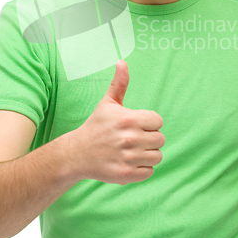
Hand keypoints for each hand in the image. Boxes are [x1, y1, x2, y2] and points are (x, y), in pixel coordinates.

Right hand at [71, 60, 164, 184]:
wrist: (77, 153)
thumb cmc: (96, 125)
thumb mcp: (107, 103)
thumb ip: (119, 83)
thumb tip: (122, 62)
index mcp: (128, 119)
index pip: (158, 121)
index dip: (150, 123)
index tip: (138, 125)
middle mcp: (129, 139)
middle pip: (160, 139)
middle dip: (150, 138)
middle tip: (136, 138)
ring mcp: (128, 158)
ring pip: (157, 157)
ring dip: (148, 154)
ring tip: (134, 150)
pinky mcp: (126, 175)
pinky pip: (149, 172)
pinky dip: (142, 168)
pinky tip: (130, 161)